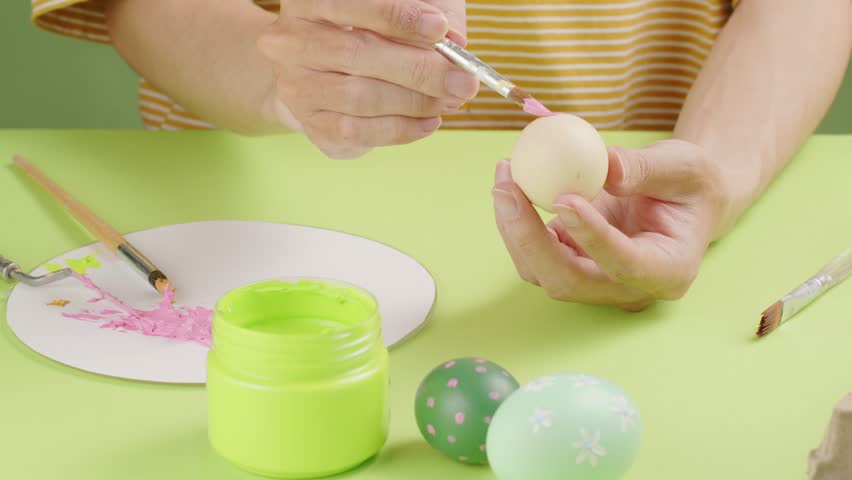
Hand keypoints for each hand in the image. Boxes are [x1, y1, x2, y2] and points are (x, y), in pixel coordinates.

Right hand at [256, 0, 477, 158]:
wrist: (321, 71)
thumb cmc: (368, 32)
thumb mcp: (392, 11)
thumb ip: (422, 16)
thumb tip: (454, 44)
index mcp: (309, 0)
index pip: (350, 4)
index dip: (397, 17)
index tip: (439, 29)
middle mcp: (291, 41)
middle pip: (357, 54)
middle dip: (419, 69)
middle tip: (462, 80)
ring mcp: (296, 86)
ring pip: (358, 98)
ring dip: (413, 102)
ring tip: (448, 99)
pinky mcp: (310, 122)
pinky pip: (358, 132)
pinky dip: (400, 129)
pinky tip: (427, 121)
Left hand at [492, 139, 727, 310]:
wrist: (682, 201)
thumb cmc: (690, 186)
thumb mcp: (684, 166)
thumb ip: (647, 169)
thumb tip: (606, 165)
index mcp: (668, 271)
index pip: (625, 264)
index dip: (592, 237)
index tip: (564, 199)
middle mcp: (628, 289)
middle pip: (568, 281)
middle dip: (530, 239)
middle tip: (507, 188)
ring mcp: (596, 283)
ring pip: (542, 272)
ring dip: (514, 228)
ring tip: (505, 175)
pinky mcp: (572, 267)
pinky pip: (535, 254)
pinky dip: (517, 221)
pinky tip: (511, 184)